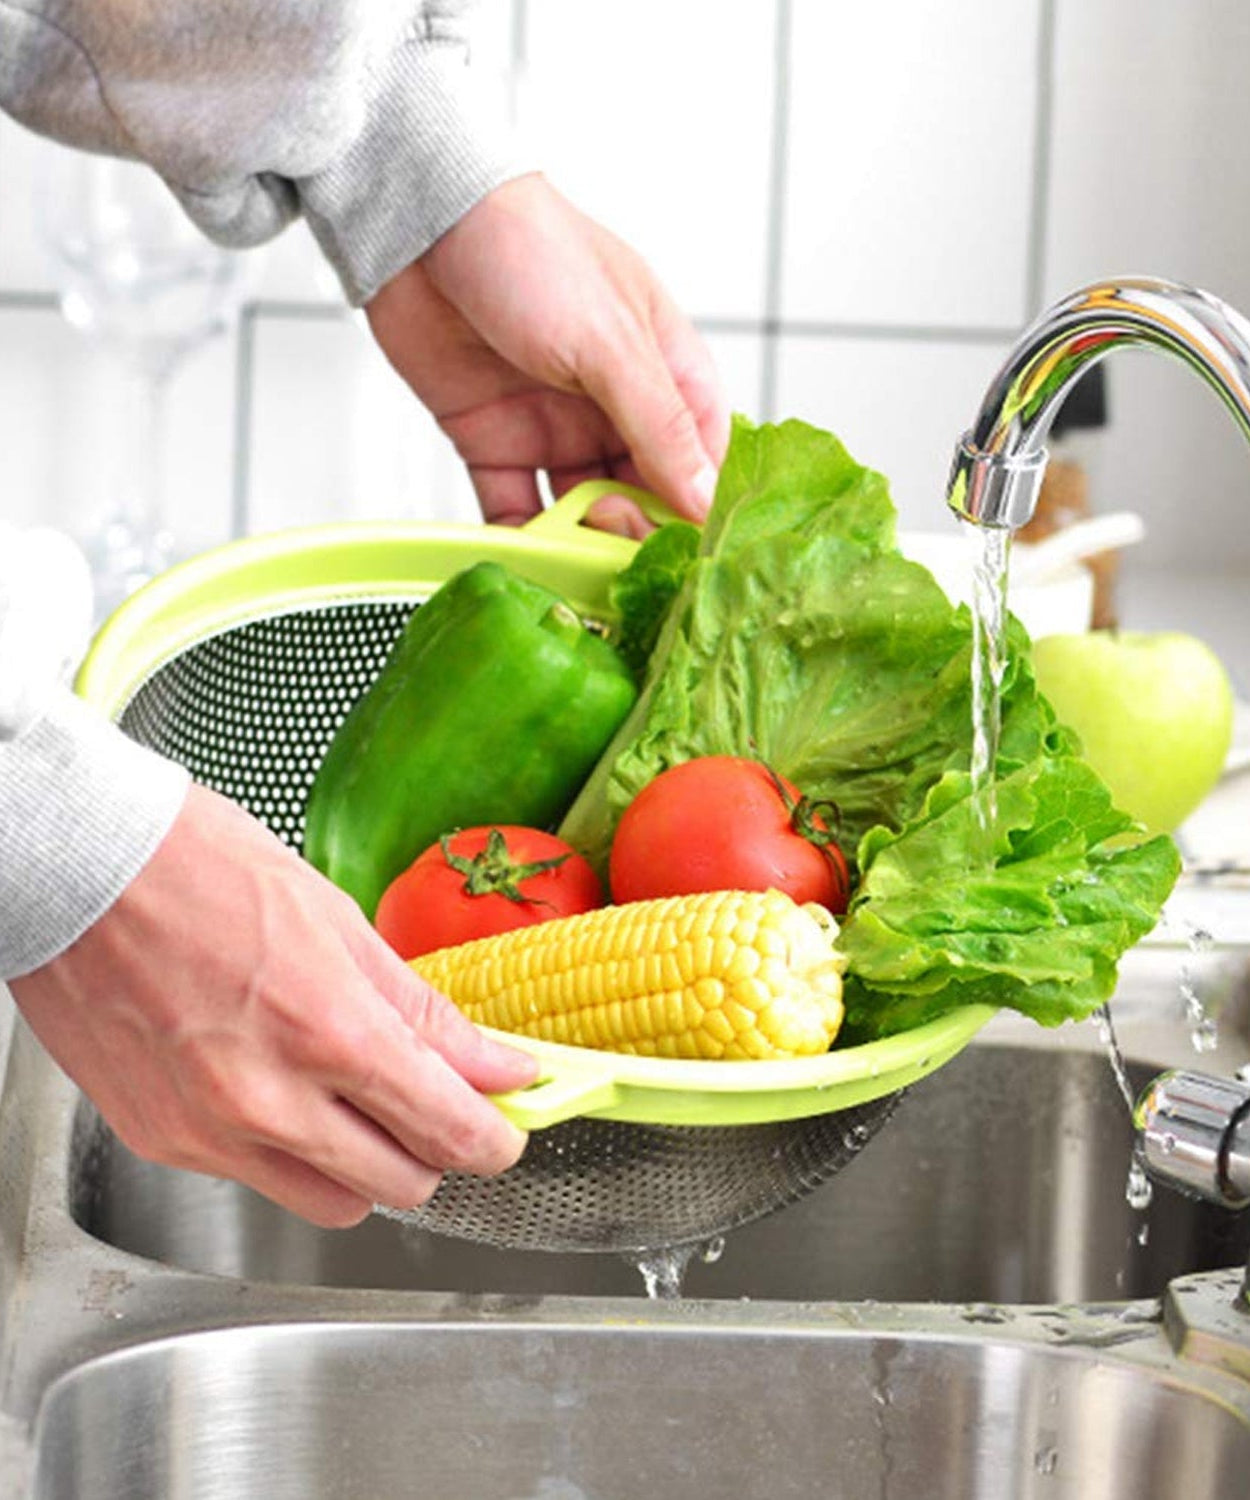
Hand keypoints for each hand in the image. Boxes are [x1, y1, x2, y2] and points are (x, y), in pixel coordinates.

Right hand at [10, 783, 536, 1227]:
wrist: (77, 869)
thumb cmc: (198, 867)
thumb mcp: (336, 920)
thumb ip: (420, 1010)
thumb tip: (490, 1062)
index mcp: (327, 1029)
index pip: (446, 1127)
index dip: (494, 1137)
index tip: (506, 1126)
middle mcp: (268, 1101)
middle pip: (401, 1184)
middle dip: (434, 1150)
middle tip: (434, 1103)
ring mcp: (210, 1132)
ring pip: (333, 1205)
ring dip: (366, 1167)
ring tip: (356, 1102)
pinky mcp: (162, 1143)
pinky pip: (258, 1181)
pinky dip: (290, 1153)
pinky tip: (279, 1090)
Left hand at [365, 173, 728, 530]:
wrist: (419, 223)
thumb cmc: (530, 250)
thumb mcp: (612, 342)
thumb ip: (659, 426)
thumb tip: (704, 501)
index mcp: (665, 371)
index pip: (702, 459)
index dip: (698, 508)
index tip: (688, 553)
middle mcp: (615, 407)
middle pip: (646, 496)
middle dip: (636, 532)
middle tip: (614, 542)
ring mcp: (555, 427)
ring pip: (584, 512)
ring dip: (582, 543)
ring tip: (573, 560)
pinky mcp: (495, 443)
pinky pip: (516, 508)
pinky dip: (521, 539)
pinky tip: (526, 558)